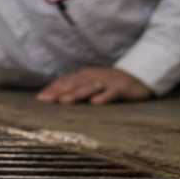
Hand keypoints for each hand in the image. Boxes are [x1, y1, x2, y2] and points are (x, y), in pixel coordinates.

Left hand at [36, 67, 152, 104]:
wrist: (139, 76)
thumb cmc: (110, 82)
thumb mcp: (91, 83)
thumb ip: (75, 88)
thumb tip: (53, 97)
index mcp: (84, 75)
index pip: (65, 82)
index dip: (52, 89)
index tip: (39, 98)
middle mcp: (94, 76)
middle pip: (74, 84)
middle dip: (59, 91)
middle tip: (45, 99)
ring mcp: (108, 82)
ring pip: (90, 87)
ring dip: (76, 94)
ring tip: (63, 101)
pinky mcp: (122, 88)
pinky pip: (112, 93)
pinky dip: (104, 97)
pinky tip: (95, 102)